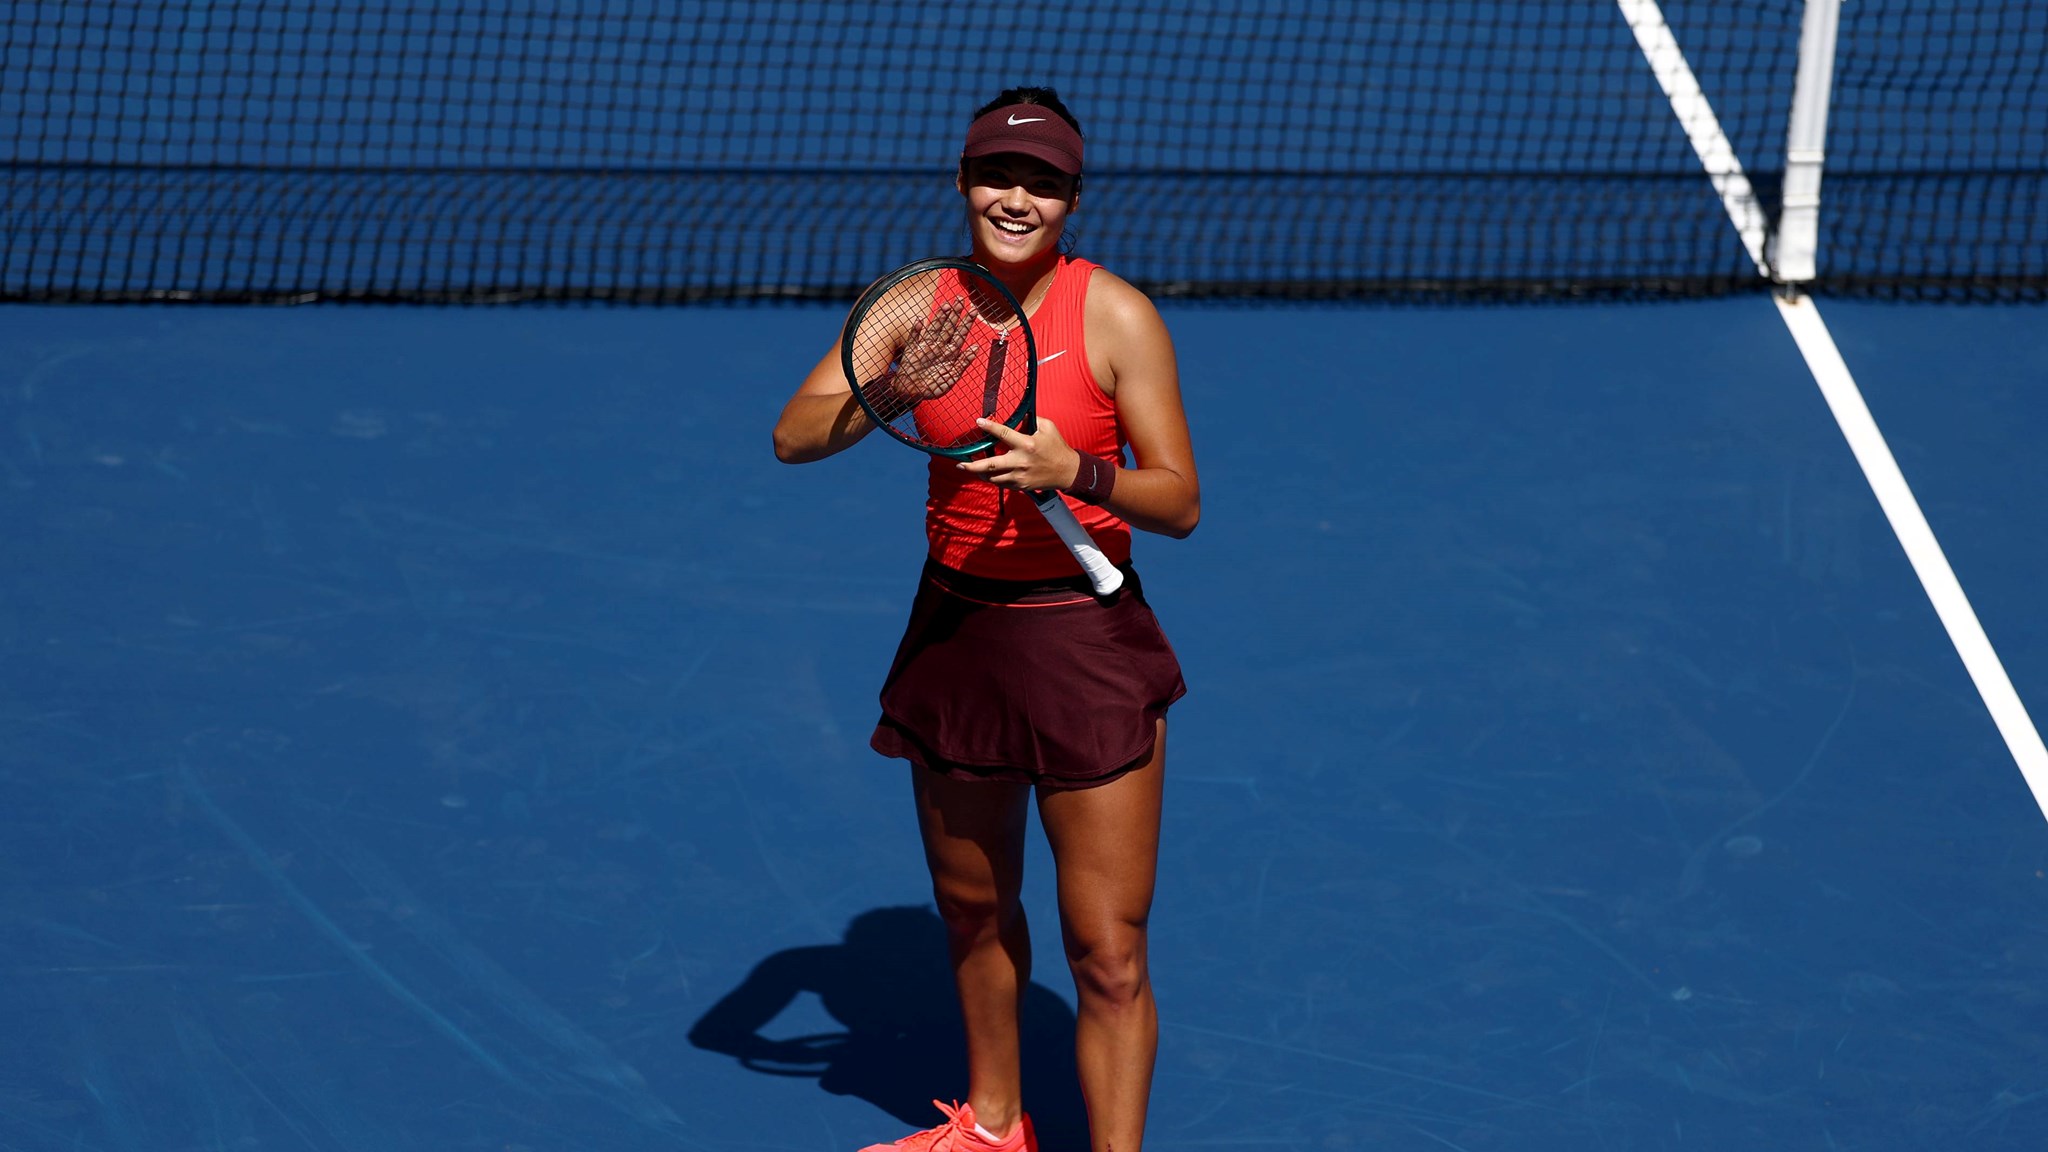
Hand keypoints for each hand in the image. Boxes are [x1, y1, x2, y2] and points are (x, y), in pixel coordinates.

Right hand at [886, 300, 977, 400]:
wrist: (912, 392)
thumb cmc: (934, 386)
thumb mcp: (951, 377)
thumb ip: (963, 363)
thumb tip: (976, 348)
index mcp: (950, 353)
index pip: (960, 334)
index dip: (966, 322)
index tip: (974, 310)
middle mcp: (938, 346)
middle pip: (948, 327)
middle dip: (955, 313)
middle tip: (961, 298)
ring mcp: (925, 347)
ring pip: (934, 329)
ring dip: (939, 318)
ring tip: (946, 306)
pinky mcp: (912, 350)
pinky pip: (914, 338)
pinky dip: (917, 329)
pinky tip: (920, 319)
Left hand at [957, 417, 1079, 491]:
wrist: (1068, 471)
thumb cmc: (1057, 447)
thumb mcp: (1048, 427)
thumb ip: (1031, 419)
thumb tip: (1018, 415)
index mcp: (1026, 444)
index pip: (1003, 434)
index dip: (989, 427)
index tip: (978, 421)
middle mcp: (1020, 461)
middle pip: (989, 465)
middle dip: (971, 465)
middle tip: (959, 464)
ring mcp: (1019, 476)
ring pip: (993, 477)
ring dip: (980, 473)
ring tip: (970, 468)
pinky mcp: (1021, 486)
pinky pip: (1002, 484)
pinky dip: (994, 479)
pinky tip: (988, 475)